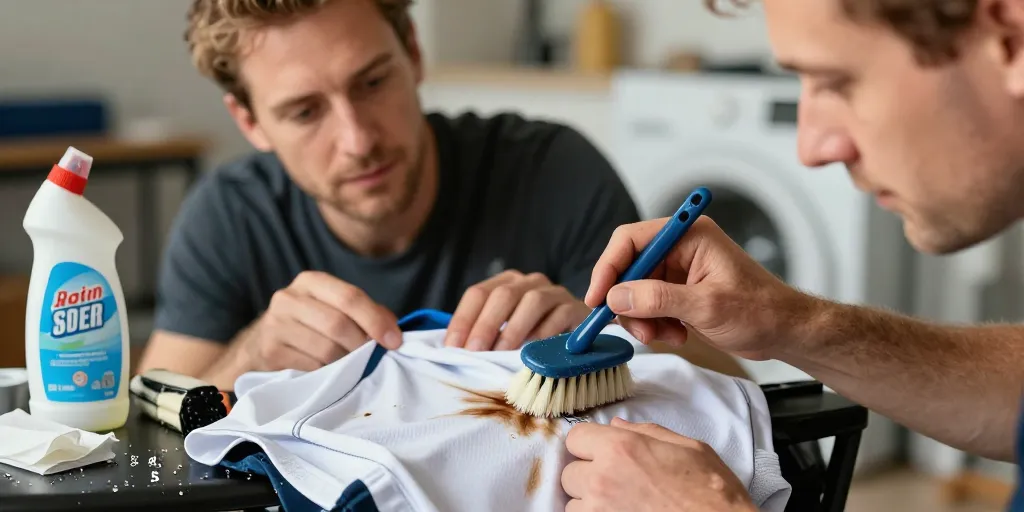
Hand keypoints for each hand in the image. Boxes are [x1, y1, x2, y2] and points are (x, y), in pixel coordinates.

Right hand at [241, 271, 401, 371]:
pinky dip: (327, 374)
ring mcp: (275, 324)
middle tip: (371, 358)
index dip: (376, 320)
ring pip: (326, 349)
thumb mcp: (336, 310)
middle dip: (362, 345)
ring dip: (346, 363)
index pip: (350, 297)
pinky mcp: (269, 351)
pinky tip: (328, 372)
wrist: (262, 344)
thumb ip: (368, 314)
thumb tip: (394, 331)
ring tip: (349, 365)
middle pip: (338, 324)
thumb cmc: (311, 326)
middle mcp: (289, 298)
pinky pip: (311, 367)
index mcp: (311, 281)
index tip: (394, 341)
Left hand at [444, 270, 590, 350]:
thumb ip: (482, 336)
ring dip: (513, 329)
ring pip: (532, 301)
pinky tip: (533, 352)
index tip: (453, 348)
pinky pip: (559, 316)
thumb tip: (453, 352)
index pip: (478, 293)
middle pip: (503, 295)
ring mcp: (554, 292)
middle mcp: (529, 282)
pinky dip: (544, 334)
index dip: (463, 320)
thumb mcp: (503, 332)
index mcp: (506, 283)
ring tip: (501, 353)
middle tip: (475, 352)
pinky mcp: (574, 308)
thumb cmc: (532, 337)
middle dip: (485, 325)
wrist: (575, 338)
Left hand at [562, 418, 756, 511]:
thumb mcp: (688, 448)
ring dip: (588, 503)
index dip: (588, 445)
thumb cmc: (712, 492)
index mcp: (621, 448)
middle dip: (587, 475)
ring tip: (619, 503)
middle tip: (614, 481)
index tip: (600, 452)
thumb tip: (616, 425)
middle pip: (569, 473)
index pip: (575, 438)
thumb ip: (646, 433)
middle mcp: (603, 479)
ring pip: (572, 504)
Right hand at [585, 217, 818, 359]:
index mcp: (689, 236)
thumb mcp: (706, 306)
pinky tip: (676, 335)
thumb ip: (658, 299)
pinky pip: (648, 304)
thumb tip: (617, 296)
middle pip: (629, 268)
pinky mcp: (679, 290)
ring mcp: (679, 269)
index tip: (598, 299)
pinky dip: (654, 323)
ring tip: (665, 336)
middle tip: (637, 329)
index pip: (630, 240)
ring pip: (635, 290)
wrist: (784, 332)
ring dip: (642, 317)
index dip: (608, 268)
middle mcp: (680, 247)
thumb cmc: (760, 311)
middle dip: (628, 301)